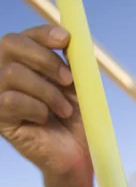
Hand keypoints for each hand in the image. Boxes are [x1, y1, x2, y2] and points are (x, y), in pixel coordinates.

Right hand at [0, 24, 89, 175]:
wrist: (78, 153)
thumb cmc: (78, 119)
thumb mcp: (78, 85)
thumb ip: (71, 61)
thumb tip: (67, 38)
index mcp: (25, 63)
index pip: (24, 36)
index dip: (42, 33)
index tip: (66, 40)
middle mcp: (6, 74)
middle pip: (9, 43)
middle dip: (44, 58)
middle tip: (68, 80)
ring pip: (11, 73)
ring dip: (47, 91)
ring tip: (65, 110)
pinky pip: (9, 100)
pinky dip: (35, 108)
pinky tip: (45, 119)